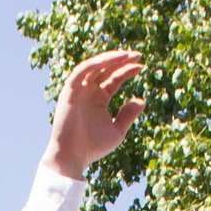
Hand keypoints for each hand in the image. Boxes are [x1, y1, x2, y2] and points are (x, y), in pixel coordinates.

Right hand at [43, 50, 145, 180]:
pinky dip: (92, 64)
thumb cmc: (93, 146)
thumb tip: (142, 100)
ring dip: (109, 58)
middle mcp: (89, 91)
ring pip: (94, 66)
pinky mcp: (69, 92)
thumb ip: (128, 115)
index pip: (114, 78)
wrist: (73, 156)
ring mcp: (78, 90)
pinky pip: (80, 72)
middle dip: (121, 60)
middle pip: (105, 69)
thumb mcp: (117, 130)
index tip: (141, 66)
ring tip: (125, 54)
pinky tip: (107, 60)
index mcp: (99, 99)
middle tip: (137, 54)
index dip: (127, 70)